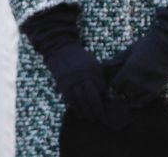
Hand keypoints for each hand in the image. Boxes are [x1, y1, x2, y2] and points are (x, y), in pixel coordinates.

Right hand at [21, 4, 106, 121]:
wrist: (61, 48)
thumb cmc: (79, 57)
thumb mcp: (92, 63)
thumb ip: (97, 76)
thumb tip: (104, 94)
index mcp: (93, 69)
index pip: (101, 88)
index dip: (104, 98)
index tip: (107, 105)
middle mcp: (83, 75)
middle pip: (92, 96)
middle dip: (97, 109)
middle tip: (100, 117)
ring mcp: (72, 79)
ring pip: (80, 100)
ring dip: (86, 111)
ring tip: (90, 119)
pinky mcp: (62, 83)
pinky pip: (70, 99)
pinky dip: (75, 108)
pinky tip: (79, 114)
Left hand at [109, 7, 167, 106]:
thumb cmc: (147, 44)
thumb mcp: (130, 50)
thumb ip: (118, 60)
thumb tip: (104, 65)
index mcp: (128, 69)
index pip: (114, 85)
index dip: (113, 87)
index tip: (113, 87)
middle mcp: (136, 79)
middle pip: (123, 92)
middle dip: (120, 91)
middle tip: (120, 90)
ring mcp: (147, 85)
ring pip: (132, 96)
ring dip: (129, 95)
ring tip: (128, 93)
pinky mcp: (157, 88)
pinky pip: (144, 102)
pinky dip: (137, 103)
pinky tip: (133, 102)